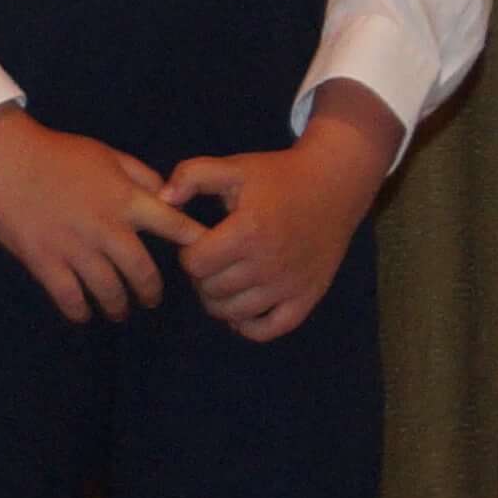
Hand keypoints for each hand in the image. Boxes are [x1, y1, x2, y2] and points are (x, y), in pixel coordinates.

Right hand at [0, 108, 199, 321]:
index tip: (208, 261)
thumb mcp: (107, 154)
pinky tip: (83, 313)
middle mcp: (106, 228)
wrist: (2, 157)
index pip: (174, 226)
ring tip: (119, 311)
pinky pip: (69, 297)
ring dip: (118, 306)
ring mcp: (75, 247)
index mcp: (125, 199)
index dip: (196, 244)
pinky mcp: (44, 260)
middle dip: (151, 291)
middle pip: (142, 272)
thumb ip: (140, 176)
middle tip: (150, 300)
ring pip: (108, 290)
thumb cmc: (56, 153)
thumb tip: (169, 197)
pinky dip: (79, 311)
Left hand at [161, 87, 401, 342]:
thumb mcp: (233, 167)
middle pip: (211, 290)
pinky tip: (244, 306)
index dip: (189, 254)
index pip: (194, 263)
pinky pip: (269, 330)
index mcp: (248, 232)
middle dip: (202, 276)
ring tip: (225, 279)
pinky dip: (249, 325)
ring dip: (219, 301)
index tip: (200, 242)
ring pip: (233, 312)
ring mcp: (289, 285)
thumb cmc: (278, 177)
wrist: (334, 185)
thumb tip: (163, 200)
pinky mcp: (308, 297)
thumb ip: (192, 176)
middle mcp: (269, 263)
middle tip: (213, 260)